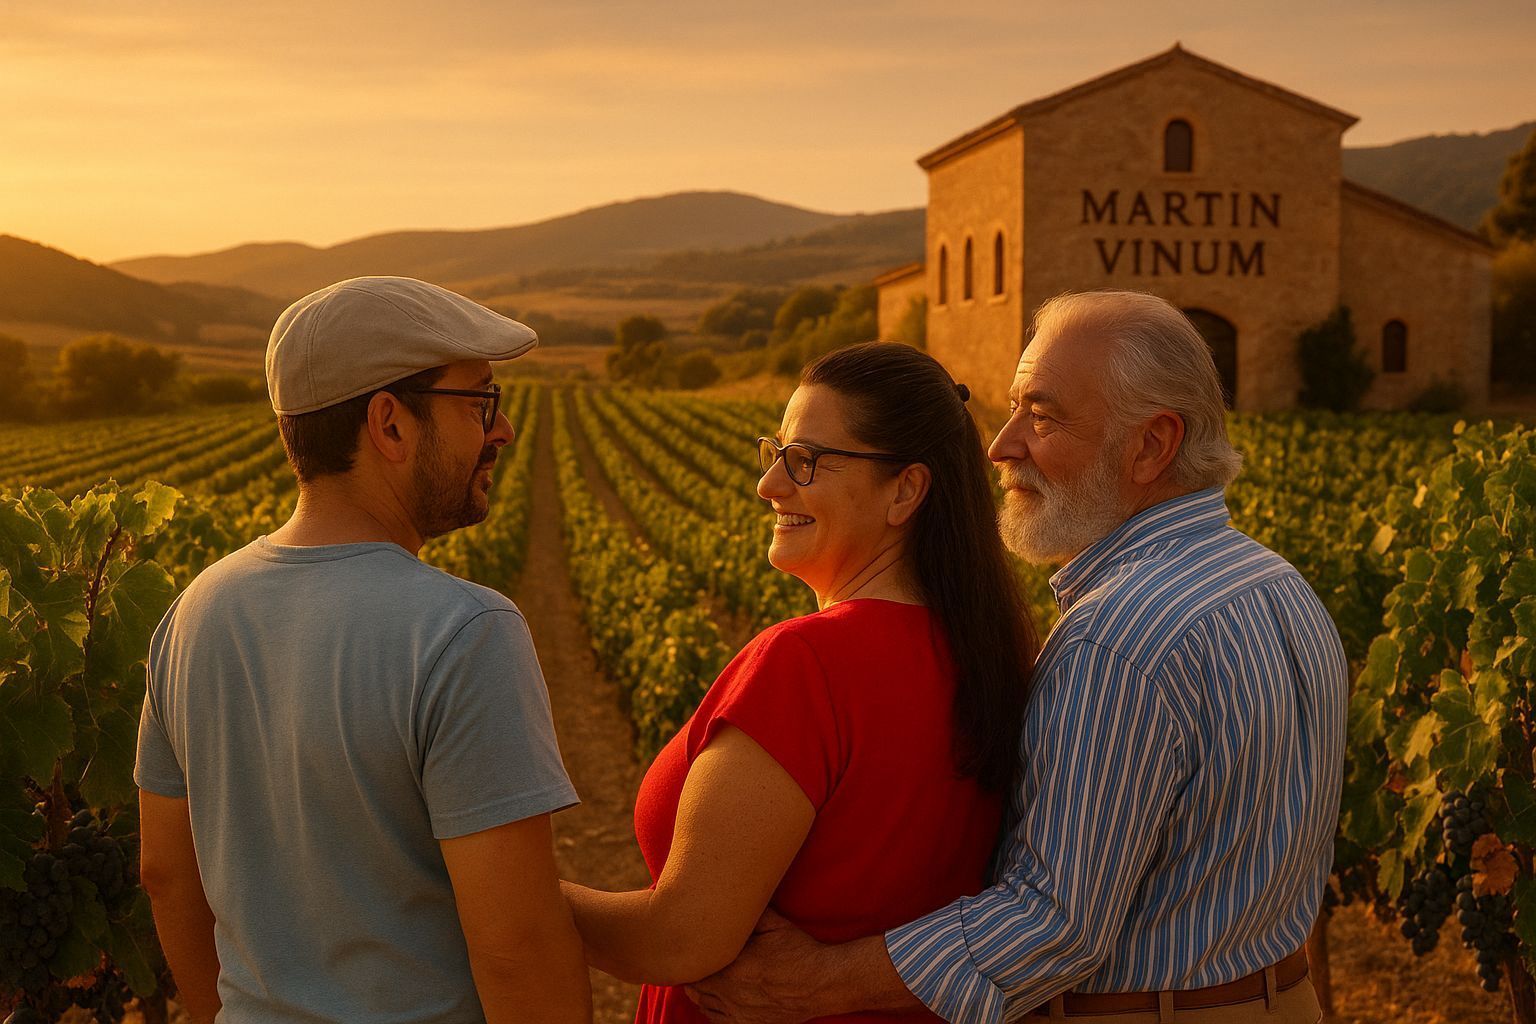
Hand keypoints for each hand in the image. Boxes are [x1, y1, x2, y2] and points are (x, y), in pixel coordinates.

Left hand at [685, 908, 831, 1023]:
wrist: (822, 983)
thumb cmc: (800, 951)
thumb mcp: (775, 924)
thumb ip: (748, 914)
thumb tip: (729, 899)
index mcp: (736, 966)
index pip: (696, 965)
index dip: (689, 957)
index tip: (689, 947)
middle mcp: (733, 993)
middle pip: (696, 986)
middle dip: (692, 974)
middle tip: (689, 961)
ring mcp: (740, 1013)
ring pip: (703, 1004)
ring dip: (698, 992)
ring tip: (697, 980)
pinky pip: (717, 1020)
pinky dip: (709, 1009)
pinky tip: (710, 1000)